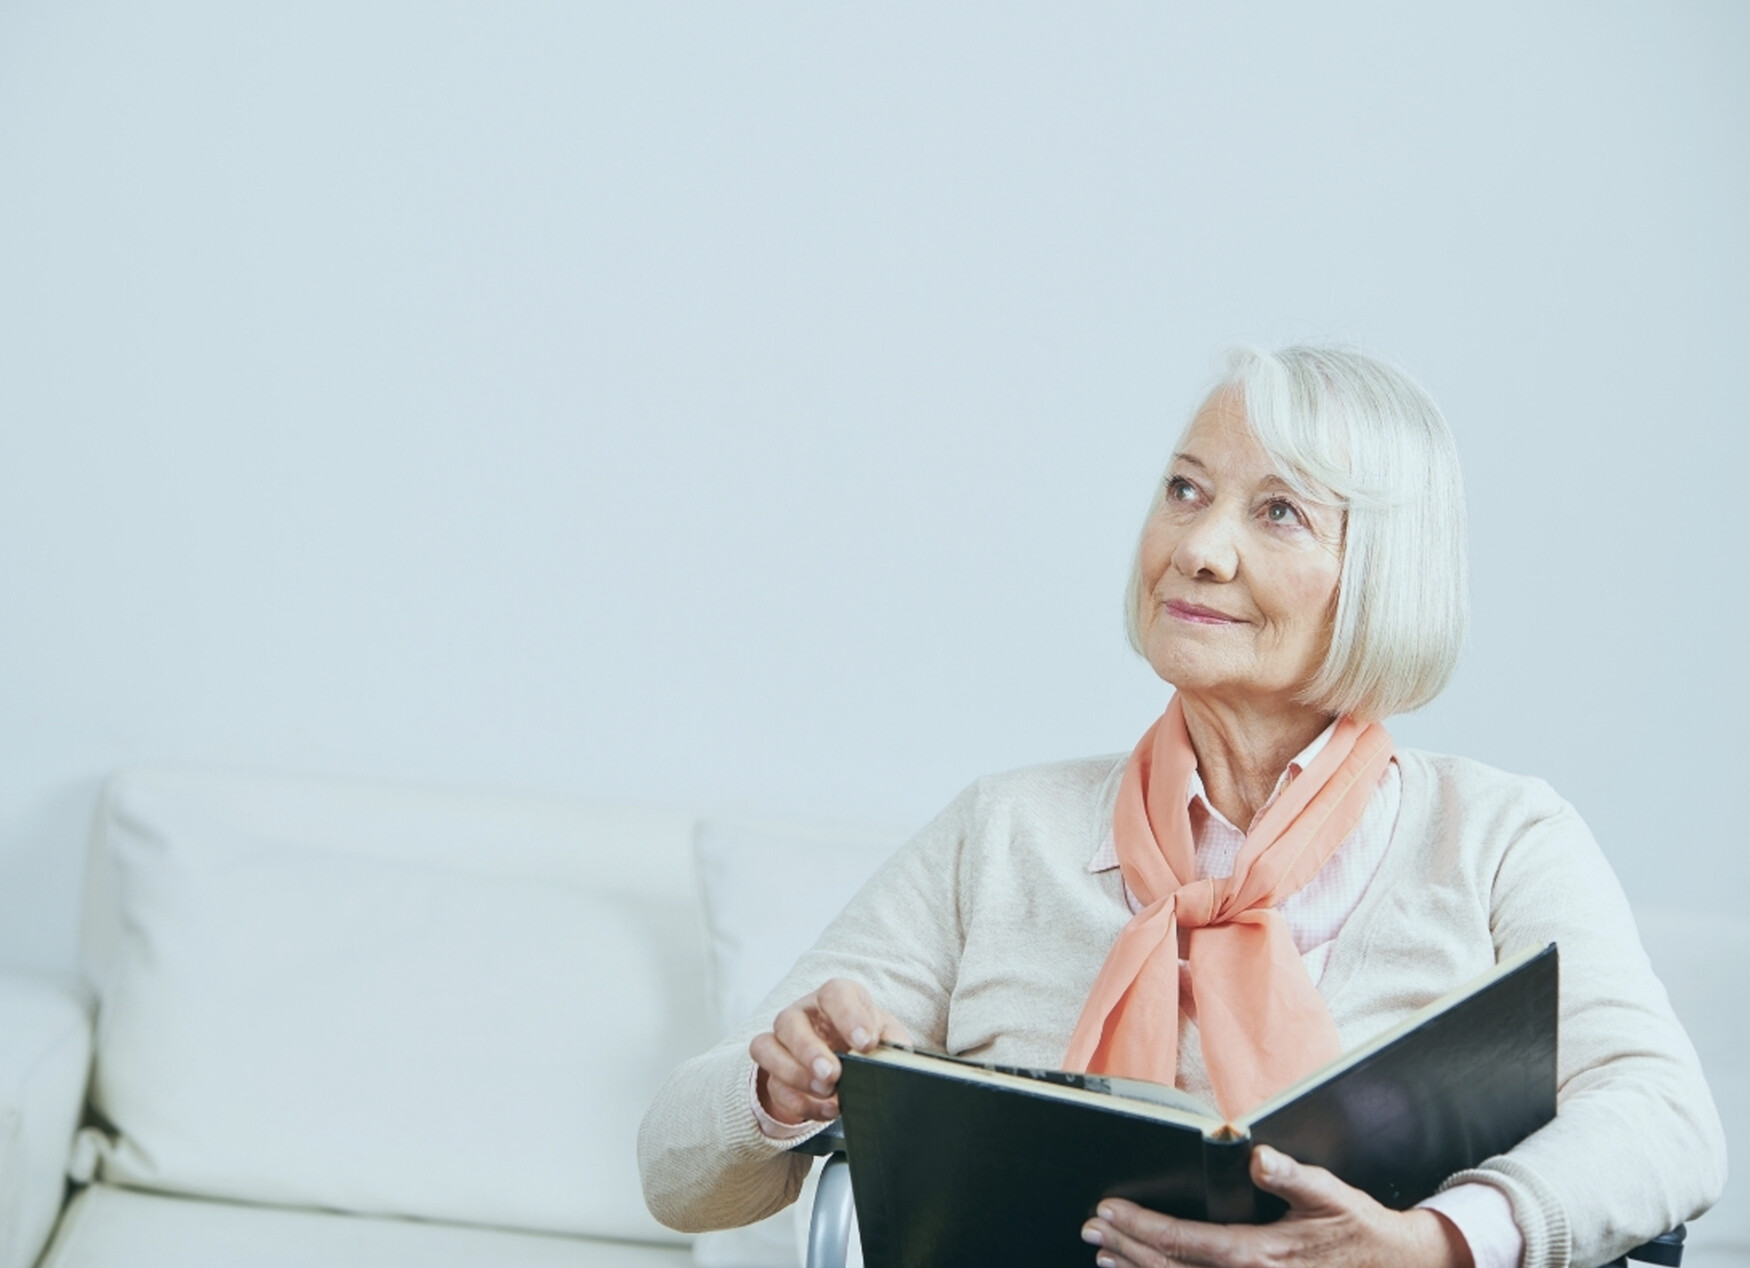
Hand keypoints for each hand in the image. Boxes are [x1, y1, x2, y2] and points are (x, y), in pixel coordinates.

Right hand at [748, 978, 911, 1124]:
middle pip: (789, 1021)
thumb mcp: (885, 1035)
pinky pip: (773, 1085)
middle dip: (809, 1051)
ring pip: (766, 1049)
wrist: (847, 1054)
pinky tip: (824, 1109)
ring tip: (827, 1092)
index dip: (848, 1017)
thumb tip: (896, 1059)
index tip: (866, 1043)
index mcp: (834, 997)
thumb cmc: (864, 1037)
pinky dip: (798, 1101)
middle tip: (833, 1074)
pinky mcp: (773, 1069)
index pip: (834, 994)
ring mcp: (782, 1040)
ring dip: (795, 1075)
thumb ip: (893, 1043)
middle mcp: (802, 1013)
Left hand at [1080, 1145, 1473, 1267]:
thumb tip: (1257, 1155)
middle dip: (1126, 1248)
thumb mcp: (1330, 1196)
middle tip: (1091, 1229)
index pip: (1183, 1240)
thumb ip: (1292, 1176)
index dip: (1139, 1225)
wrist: (1399, 1267)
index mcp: (1259, 1254)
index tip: (1107, 1210)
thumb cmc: (1360, 1230)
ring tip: (1105, 1256)